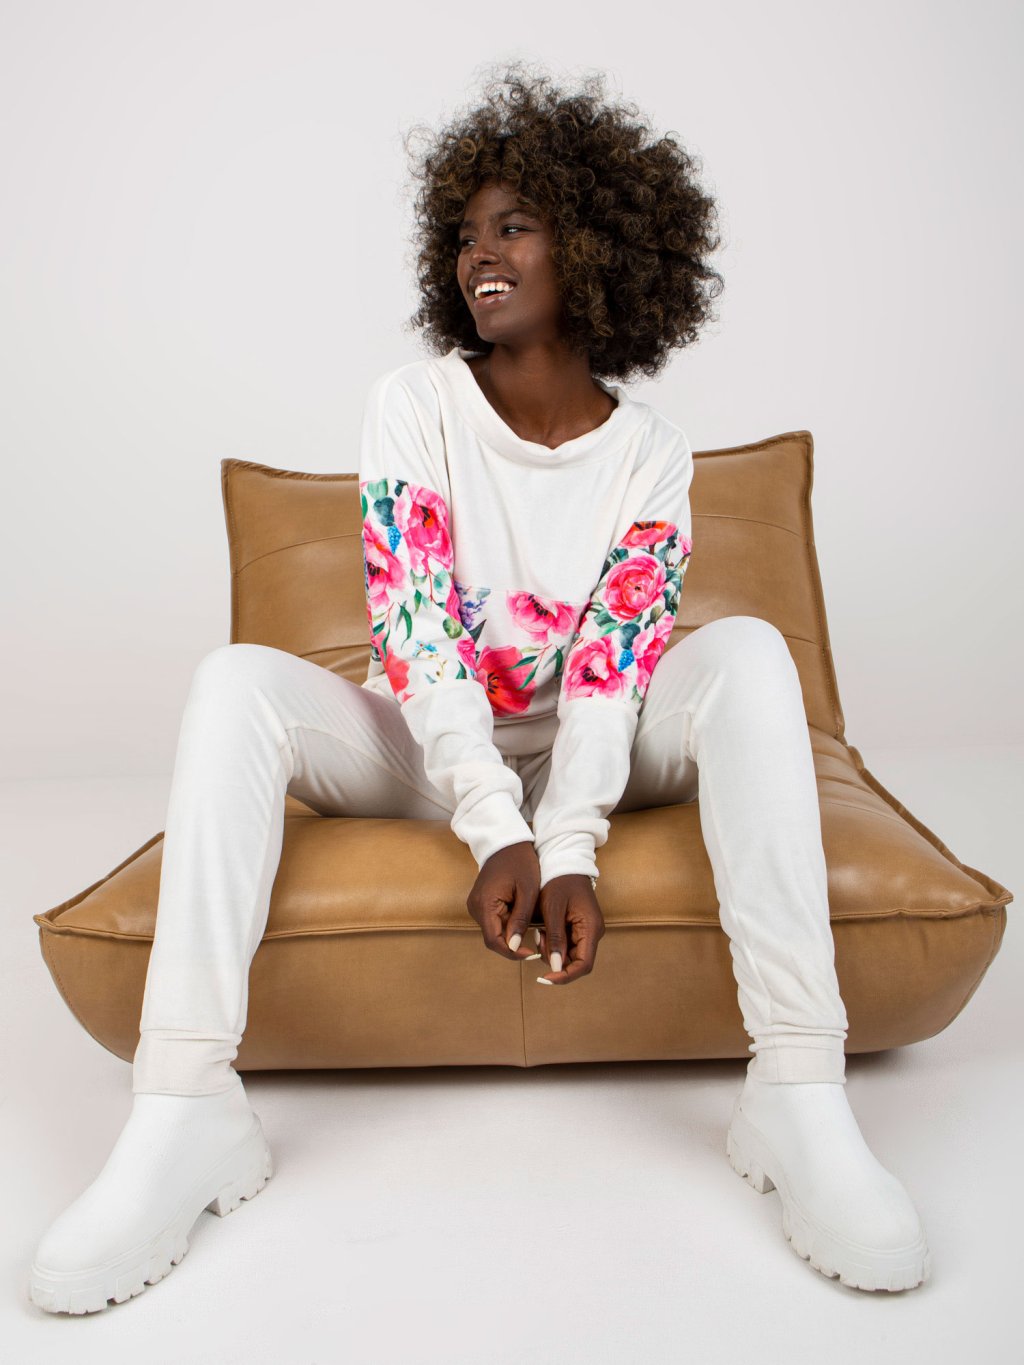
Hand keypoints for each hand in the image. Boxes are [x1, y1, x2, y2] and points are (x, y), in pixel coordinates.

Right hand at [466, 840, 541, 962]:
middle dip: (512, 945)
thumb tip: (513, 946)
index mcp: (485, 904)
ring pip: (493, 931)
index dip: (511, 952)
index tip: (530, 953)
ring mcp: (476, 905)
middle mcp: (475, 907)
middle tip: (534, 946)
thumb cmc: (520, 862)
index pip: (494, 940)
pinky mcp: (481, 903)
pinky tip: (522, 921)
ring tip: (530, 933)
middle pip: (492, 938)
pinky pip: (493, 921)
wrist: (507, 841)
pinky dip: (507, 925)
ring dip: (510, 935)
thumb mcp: (528, 891)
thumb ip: (520, 919)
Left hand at [534, 874, 604, 985]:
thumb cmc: (559, 882)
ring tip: (539, 931)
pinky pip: (568, 944)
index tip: (545, 978)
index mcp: (591, 928)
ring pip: (570, 955)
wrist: (566, 862)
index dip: (565, 976)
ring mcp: (588, 930)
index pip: (583, 965)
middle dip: (555, 959)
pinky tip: (543, 929)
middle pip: (577, 962)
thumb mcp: (553, 909)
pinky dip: (554, 942)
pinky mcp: (580, 927)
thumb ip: (555, 938)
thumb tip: (556, 967)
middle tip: (538, 941)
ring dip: (552, 950)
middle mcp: (593, 932)